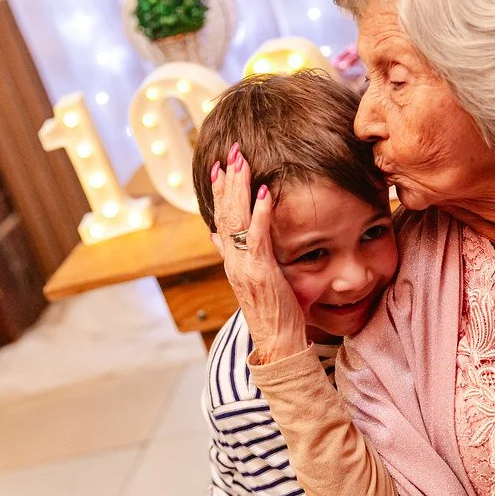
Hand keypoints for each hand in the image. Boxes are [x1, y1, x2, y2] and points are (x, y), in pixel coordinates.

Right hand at [210, 145, 307, 363]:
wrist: (278, 344)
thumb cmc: (273, 313)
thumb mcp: (253, 278)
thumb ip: (237, 255)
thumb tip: (216, 236)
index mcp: (232, 260)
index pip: (222, 218)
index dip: (221, 191)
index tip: (221, 166)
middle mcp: (233, 260)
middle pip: (225, 212)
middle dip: (228, 180)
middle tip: (230, 151)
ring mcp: (244, 266)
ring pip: (236, 220)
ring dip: (239, 188)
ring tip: (240, 161)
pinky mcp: (261, 272)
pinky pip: (258, 237)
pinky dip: (260, 213)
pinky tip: (264, 192)